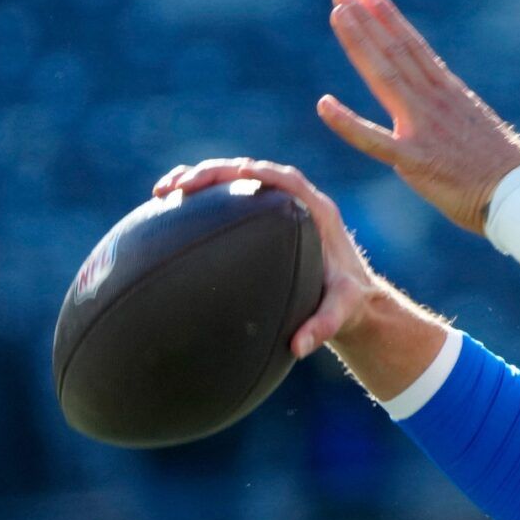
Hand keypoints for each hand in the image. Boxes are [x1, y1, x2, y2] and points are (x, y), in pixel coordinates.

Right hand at [151, 158, 379, 360]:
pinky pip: (233, 197)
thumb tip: (299, 348)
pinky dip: (205, 198)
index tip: (225, 175)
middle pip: (253, 171)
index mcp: (319, 212)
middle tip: (177, 185)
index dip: (256, 173)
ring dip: (202, 179)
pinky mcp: (267, 219)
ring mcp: (281, 207)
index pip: (286, 181)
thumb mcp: (342, 312)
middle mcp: (299, 203)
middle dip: (213, 173)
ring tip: (164, 190)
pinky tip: (172, 208)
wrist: (356, 301)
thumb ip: (324, 326)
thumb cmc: (350, 304)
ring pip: (238, 180)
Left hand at [319, 0, 519, 234]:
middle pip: (395, 51)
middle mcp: (435, 102)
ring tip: (338, 14)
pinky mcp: (416, 160)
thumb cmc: (503, 172)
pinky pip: (374, 140)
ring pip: (385, 76)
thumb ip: (451, 117)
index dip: (389, 18)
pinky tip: (324, 104)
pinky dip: (347, 122)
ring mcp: (424, 128)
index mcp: (450, 94)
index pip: (414, 47)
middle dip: (366, 19)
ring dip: (359, 43)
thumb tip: (439, 115)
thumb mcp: (476, 129)